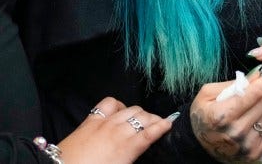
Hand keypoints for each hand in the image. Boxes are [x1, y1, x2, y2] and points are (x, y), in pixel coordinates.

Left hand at [56, 96, 171, 163]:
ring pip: (130, 108)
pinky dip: (119, 105)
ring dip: (139, 113)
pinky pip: (110, 103)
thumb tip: (138, 153)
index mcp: (127, 148)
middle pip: (143, 117)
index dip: (163, 126)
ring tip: (142, 119)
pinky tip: (120, 112)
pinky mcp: (91, 119)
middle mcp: (118, 131)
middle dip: (154, 120)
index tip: (170, 123)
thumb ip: (132, 158)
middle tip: (158, 125)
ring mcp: (104, 122)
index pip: (150, 133)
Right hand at [189, 75, 261, 161]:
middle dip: (260, 95)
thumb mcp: (207, 93)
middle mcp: (235, 132)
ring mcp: (246, 145)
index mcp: (222, 115)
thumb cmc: (203, 115)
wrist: (199, 145)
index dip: (261, 83)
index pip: (254, 93)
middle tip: (252, 97)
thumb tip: (257, 76)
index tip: (261, 80)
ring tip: (251, 111)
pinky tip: (255, 123)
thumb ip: (232, 83)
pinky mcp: (254, 154)